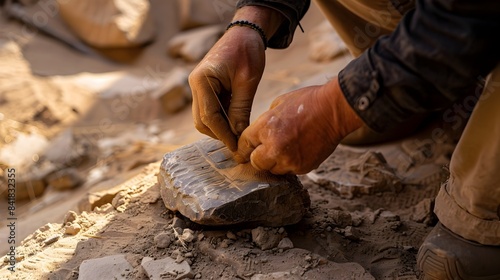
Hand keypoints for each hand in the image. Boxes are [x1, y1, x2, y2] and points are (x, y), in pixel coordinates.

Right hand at [189, 6, 282, 150]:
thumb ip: (241, 109)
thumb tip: (239, 135)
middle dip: (220, 134)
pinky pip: (211, 110)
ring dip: (220, 128)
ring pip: (204, 118)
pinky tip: (237, 123)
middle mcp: (195, 84)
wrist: (245, 32)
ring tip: (240, 134)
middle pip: (202, 120)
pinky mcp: (206, 89)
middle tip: (240, 144)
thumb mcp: (247, 82)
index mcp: (202, 80)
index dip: (223, 134)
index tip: (236, 147)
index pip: (209, 115)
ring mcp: (199, 87)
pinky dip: (222, 119)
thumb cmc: (247, 51)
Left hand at [235, 77, 362, 173]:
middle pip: (256, 162)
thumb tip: (258, 134)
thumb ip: (265, 121)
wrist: (334, 110)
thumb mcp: (278, 104)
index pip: (244, 145)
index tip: (245, 149)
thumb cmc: (307, 102)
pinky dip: (291, 163)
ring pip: (273, 169)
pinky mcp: (303, 167)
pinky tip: (298, 150)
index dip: (244, 146)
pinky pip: (290, 170)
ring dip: (275, 162)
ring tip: (286, 148)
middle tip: (265, 150)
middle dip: (258, 156)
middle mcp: (274, 147)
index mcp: (265, 128)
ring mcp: (289, 160)